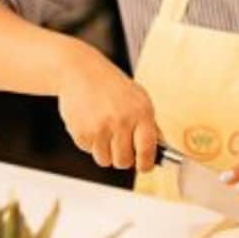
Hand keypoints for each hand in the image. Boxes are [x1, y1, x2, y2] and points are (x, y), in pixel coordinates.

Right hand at [58, 42, 157, 170]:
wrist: (80, 70)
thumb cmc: (111, 86)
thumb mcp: (138, 98)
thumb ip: (149, 125)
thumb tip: (158, 152)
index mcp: (141, 112)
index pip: (147, 150)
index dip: (145, 164)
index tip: (144, 167)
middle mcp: (121, 120)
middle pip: (124, 162)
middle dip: (122, 158)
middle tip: (119, 146)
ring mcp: (100, 127)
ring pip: (105, 160)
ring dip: (105, 152)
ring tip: (103, 132)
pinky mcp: (81, 132)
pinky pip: (89, 151)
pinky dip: (90, 142)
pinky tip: (91, 123)